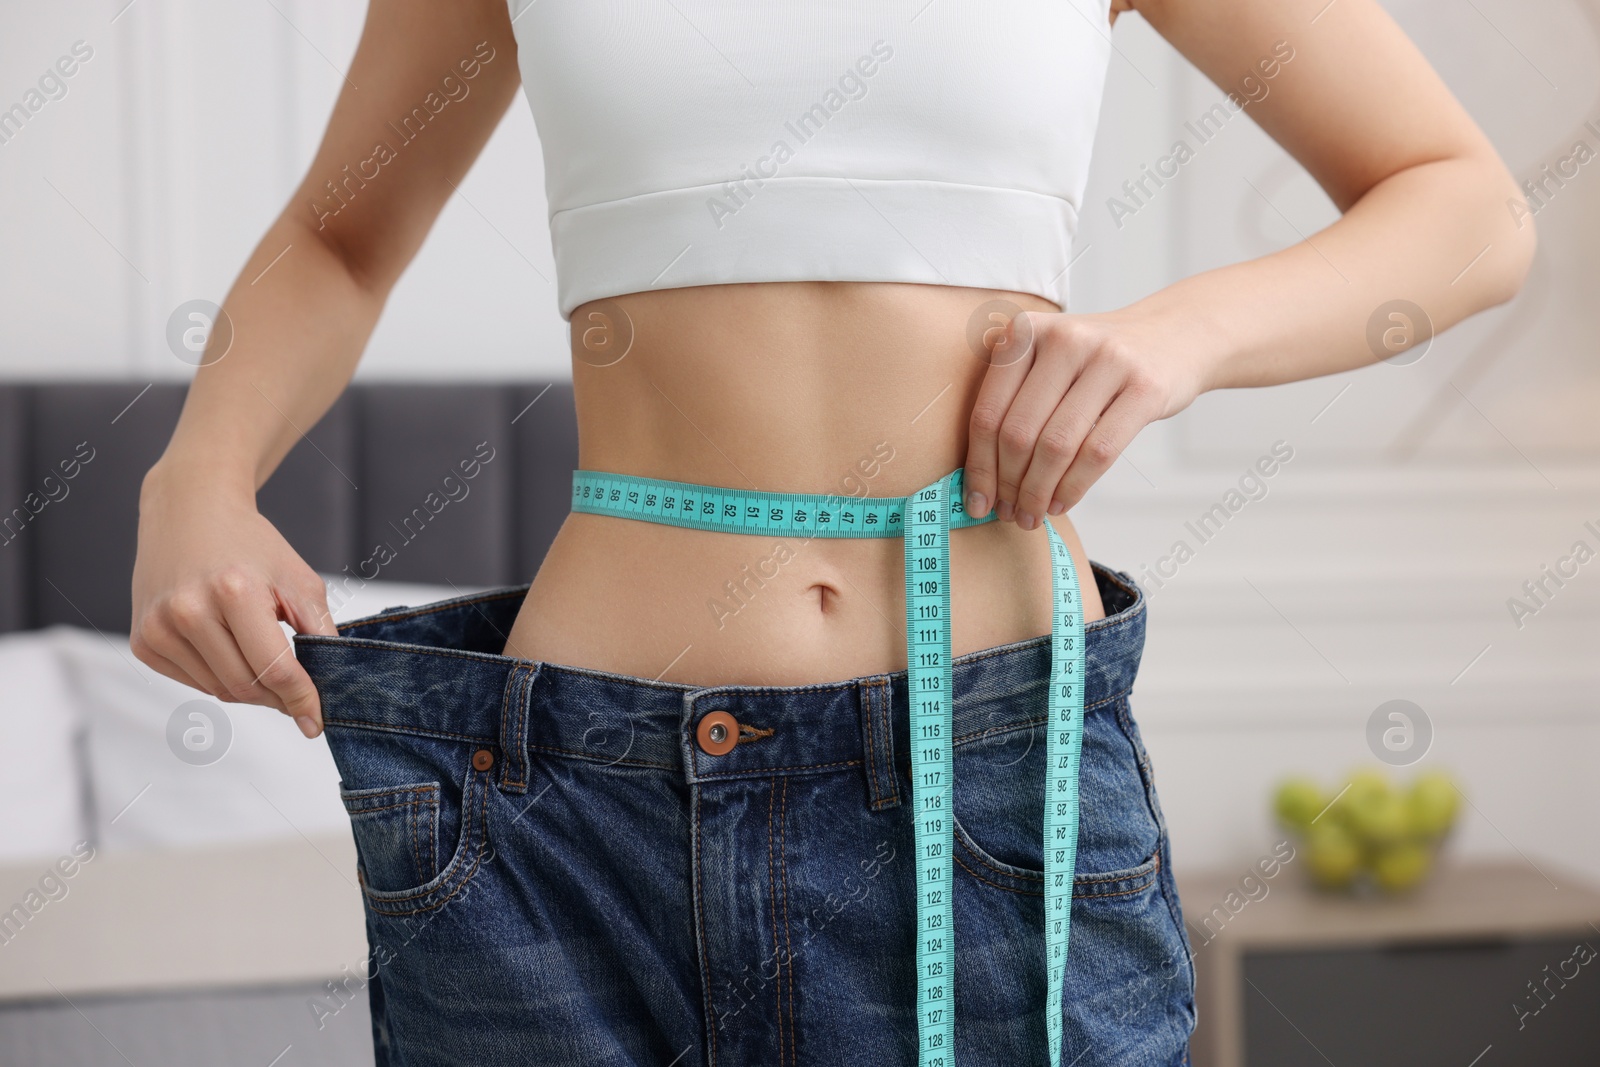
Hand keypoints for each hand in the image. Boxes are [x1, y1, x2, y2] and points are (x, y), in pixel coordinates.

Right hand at [130, 464, 336, 737]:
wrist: (190, 513)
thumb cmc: (251, 547)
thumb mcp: (298, 580)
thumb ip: (319, 632)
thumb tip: (333, 683)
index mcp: (234, 591)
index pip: (275, 668)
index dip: (301, 700)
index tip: (317, 722)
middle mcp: (188, 611)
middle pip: (245, 686)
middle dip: (278, 698)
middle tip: (297, 693)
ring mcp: (158, 628)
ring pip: (219, 690)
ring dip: (250, 689)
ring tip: (263, 660)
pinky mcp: (142, 641)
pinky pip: (193, 682)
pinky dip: (219, 678)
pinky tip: (229, 650)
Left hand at [961, 310, 1206, 526]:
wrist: (1172, 336)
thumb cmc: (1093, 364)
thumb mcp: (1047, 360)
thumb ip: (1012, 401)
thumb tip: (980, 482)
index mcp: (1026, 331)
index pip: (988, 412)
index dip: (979, 467)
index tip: (976, 502)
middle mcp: (1063, 338)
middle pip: (1018, 433)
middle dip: (1008, 485)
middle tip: (1010, 514)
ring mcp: (1108, 359)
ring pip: (1056, 446)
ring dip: (1038, 493)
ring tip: (1033, 515)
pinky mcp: (1145, 387)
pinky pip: (1098, 452)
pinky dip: (1073, 487)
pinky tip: (1062, 503)